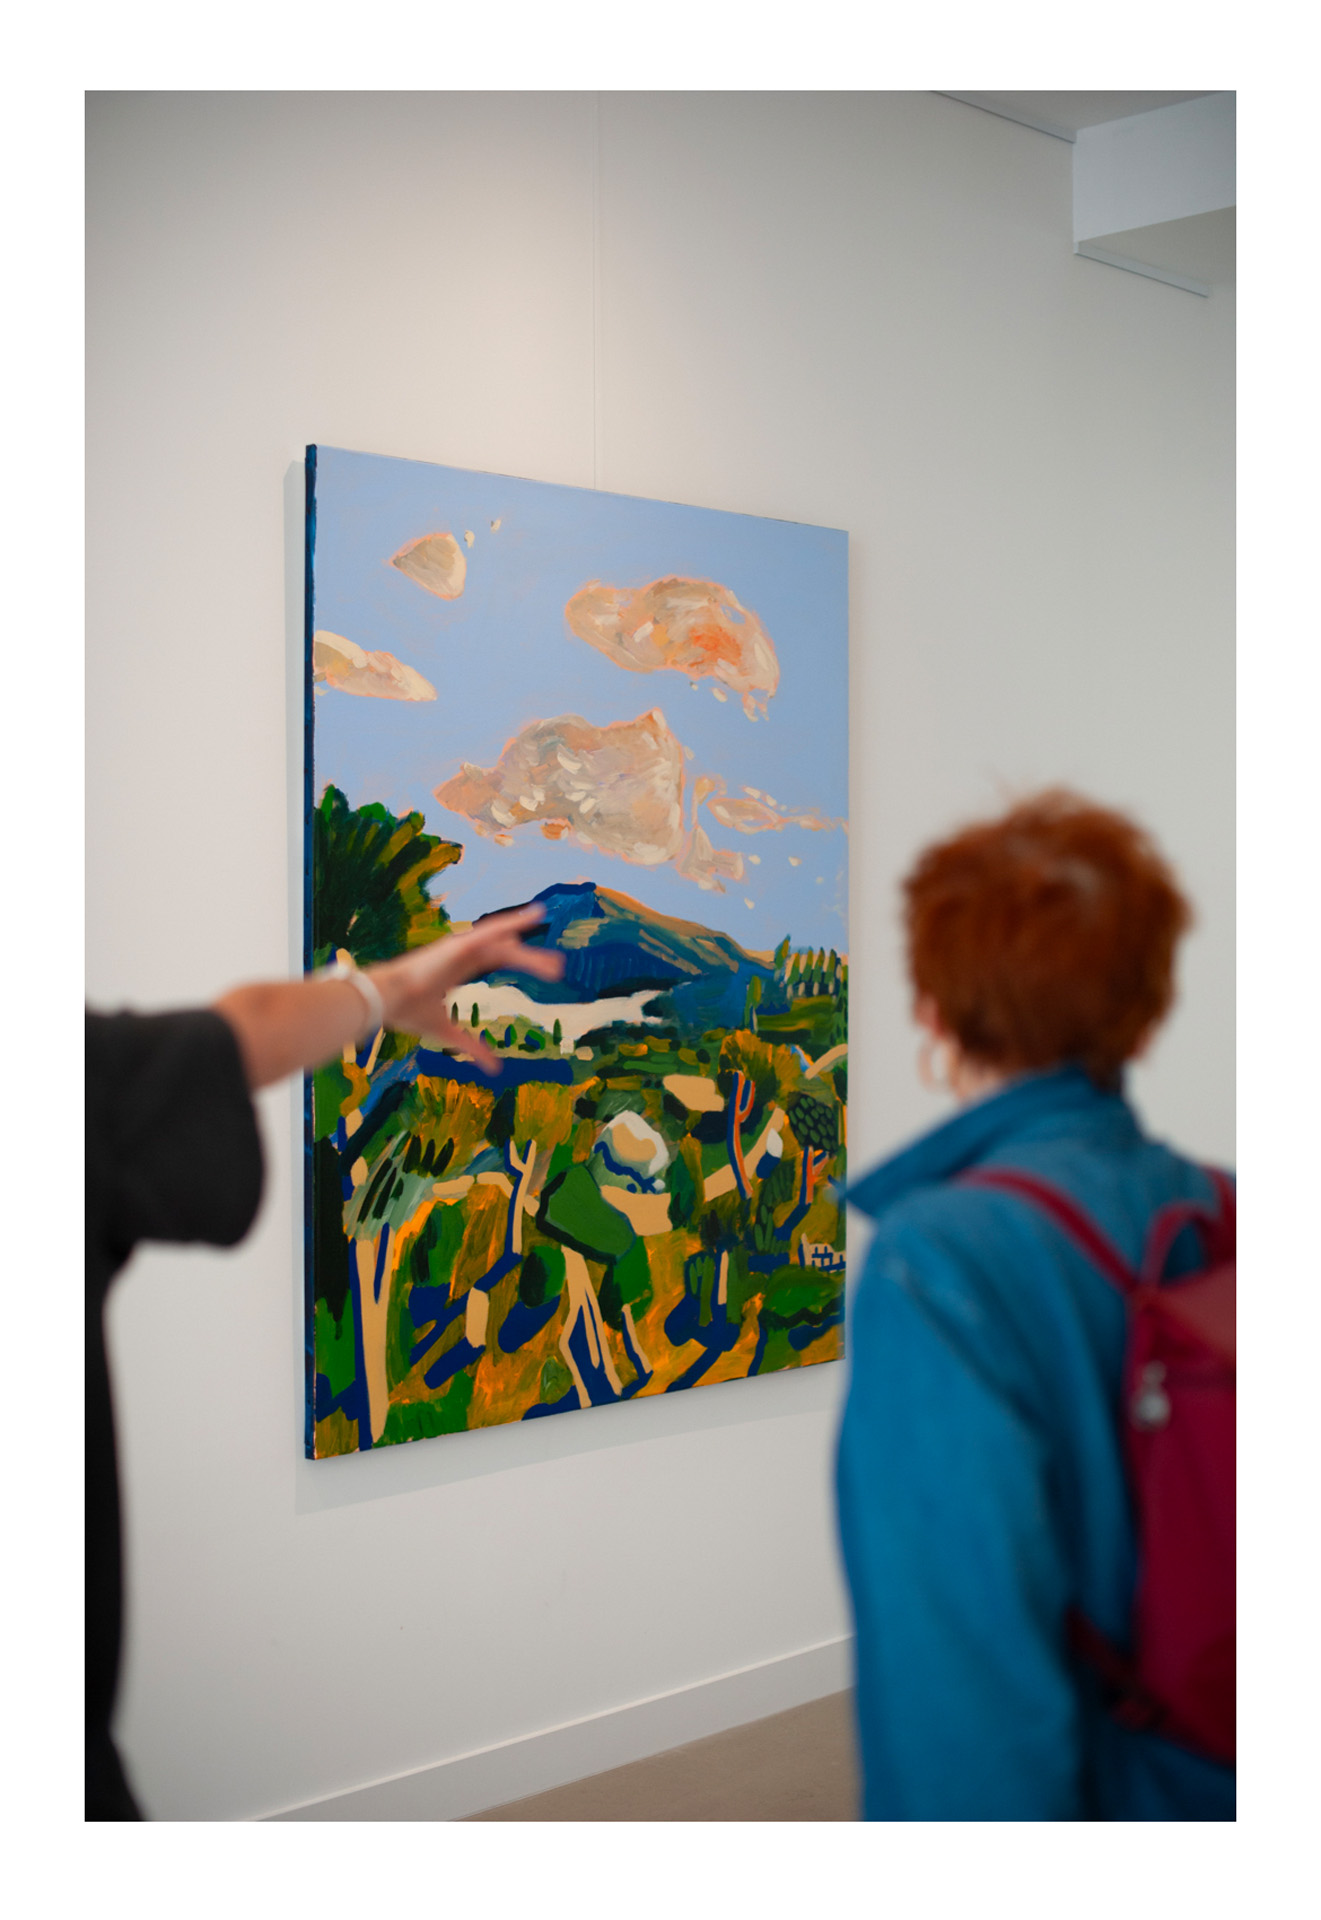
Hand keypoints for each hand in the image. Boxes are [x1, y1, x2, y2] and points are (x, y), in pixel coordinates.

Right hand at [368, 904, 563, 1074]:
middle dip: (530, 960)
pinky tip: (534, 917)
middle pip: (503, 952)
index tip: (540, 970)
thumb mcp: (448, 1033)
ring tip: (557, 966)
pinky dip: (514, 922)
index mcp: (456, 968)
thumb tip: (494, 1069)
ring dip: (530, 954)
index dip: (517, 962)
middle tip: (558, 970)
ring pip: (503, 943)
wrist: (386, 1001)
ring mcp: (460, 946)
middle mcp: (460, 953)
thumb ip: (472, 1047)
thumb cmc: (408, 1013)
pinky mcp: (459, 945)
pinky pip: (492, 930)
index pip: (493, 960)